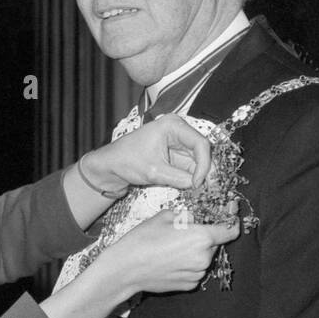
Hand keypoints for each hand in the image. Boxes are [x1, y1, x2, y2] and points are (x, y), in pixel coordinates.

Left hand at [81, 115, 211, 194]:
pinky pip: (189, 167)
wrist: (110, 167)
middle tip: (208, 189)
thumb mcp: (154, 172)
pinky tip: (193, 189)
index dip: (204, 164)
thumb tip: (198, 185)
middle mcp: (178, 131)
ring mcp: (177, 143)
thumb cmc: (126, 161)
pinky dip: (192, 178)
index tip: (199, 182)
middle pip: (201, 151)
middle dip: (205, 171)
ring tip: (200, 191)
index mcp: (173, 126)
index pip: (200, 143)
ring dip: (199, 176)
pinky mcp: (174, 156)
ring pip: (197, 161)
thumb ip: (179, 178)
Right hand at [98, 208, 241, 298]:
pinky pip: (196, 271)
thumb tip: (196, 218)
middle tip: (186, 232)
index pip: (230, 230)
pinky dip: (189, 265)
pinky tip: (171, 261)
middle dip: (205, 237)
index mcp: (202, 237)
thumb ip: (187, 216)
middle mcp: (204, 258)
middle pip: (215, 244)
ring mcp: (197, 274)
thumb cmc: (142, 241)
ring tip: (173, 248)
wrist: (125, 269)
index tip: (228, 217)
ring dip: (196, 251)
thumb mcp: (164, 217)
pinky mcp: (189, 285)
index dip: (232, 222)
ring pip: (205, 258)